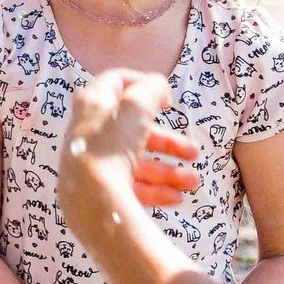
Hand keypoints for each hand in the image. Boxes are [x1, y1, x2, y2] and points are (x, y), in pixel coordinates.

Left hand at [61, 67, 202, 216]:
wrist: (90, 200)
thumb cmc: (111, 145)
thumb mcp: (135, 107)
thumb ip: (150, 89)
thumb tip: (157, 85)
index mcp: (93, 105)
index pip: (114, 83)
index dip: (141, 84)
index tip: (167, 100)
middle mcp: (89, 132)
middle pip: (133, 131)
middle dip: (168, 141)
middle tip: (193, 152)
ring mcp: (92, 162)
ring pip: (136, 162)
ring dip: (168, 171)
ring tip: (192, 182)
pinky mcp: (97, 190)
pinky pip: (130, 187)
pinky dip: (155, 191)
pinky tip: (177, 198)